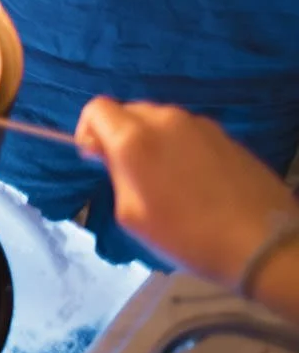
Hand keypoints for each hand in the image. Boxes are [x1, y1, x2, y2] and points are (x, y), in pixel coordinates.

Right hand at [77, 98, 298, 287]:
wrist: (263, 244)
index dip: (88, 130)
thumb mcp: (132, 215)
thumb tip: (110, 153)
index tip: (97, 158)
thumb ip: (115, 173)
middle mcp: (165, 120)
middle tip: (130, 172)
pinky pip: (188, 131)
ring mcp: (199, 125)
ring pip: (159, 119)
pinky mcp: (226, 135)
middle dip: (120, 134)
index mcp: (135, 139)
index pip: (96, 108)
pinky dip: (179, 146)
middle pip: (128, 110)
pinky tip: (195, 179)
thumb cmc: (188, 236)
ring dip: (151, 139)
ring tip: (166, 177)